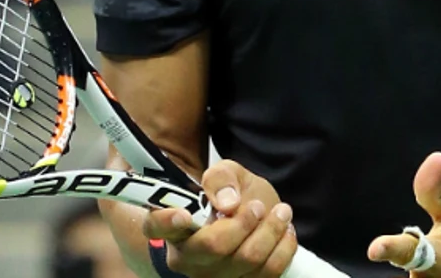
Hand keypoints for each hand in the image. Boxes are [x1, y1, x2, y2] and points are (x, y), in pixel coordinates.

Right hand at [146, 160, 295, 277]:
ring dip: (271, 232)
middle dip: (243, 223)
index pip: (155, 226)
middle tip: (258, 206)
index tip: (184, 214)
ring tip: (282, 212)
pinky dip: (282, 250)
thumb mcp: (225, 173)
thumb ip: (221, 178)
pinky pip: (267, 273)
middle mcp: (186, 257)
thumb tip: (228, 202)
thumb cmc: (230, 196)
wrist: (250, 216)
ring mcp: (211, 276)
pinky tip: (285, 232)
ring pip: (246, 259)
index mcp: (172, 225)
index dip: (166, 222)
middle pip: (213, 245)